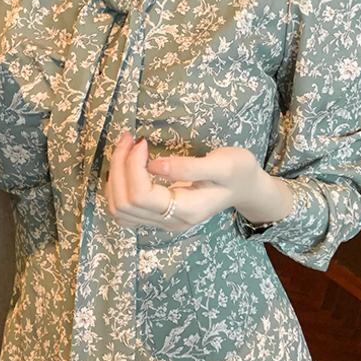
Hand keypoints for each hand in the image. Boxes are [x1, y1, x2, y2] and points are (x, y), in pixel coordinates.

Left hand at [104, 131, 265, 233]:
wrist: (245, 187)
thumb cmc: (238, 172)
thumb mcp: (222, 164)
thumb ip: (189, 167)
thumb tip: (153, 165)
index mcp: (186, 210)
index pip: (141, 196)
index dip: (132, 167)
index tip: (142, 142)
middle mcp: (170, 222)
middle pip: (124, 203)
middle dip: (119, 166)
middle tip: (129, 138)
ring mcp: (162, 222)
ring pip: (119, 209)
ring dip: (115, 176)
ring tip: (125, 148)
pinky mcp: (156, 216)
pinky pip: (124, 209)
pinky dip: (117, 186)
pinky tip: (126, 166)